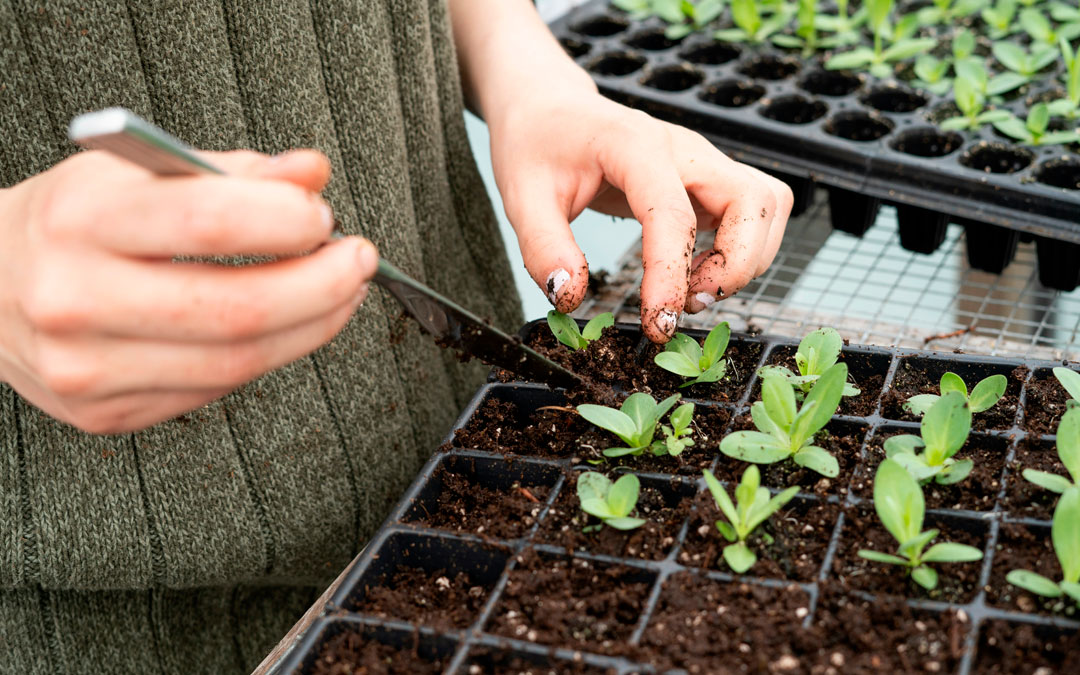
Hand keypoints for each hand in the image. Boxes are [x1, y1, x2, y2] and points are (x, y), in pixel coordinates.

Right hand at [0, 150, 374, 433]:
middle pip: (235, 310)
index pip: (207, 221)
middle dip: (322, 287)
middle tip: (358, 262)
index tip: (324, 215)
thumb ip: (234, 171)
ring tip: (339, 295)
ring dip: (311, 327)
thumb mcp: (139, 173)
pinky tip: (284, 328)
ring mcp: (87, 368)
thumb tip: (313, 174)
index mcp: (81, 220)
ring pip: (236, 364)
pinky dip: (266, 357)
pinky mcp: (106, 413)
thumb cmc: (72, 221)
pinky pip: (214, 391)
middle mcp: (76, 298)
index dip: (286, 221)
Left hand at [489, 92, 791, 342]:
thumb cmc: (536, 146)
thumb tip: (570, 296)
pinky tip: (696, 274)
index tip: (658, 323)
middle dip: (737, 265)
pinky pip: (755, 213)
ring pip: (767, 205)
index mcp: (635, 145)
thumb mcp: (521, 196)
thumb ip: (544, 248)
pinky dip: (743, 251)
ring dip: (747, 259)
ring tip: (694, 292)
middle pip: (755, 200)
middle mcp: (684, 148)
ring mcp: (703, 161)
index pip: (673, 214)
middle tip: (690, 304)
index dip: (671, 275)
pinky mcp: (708, 180)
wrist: (550, 109)